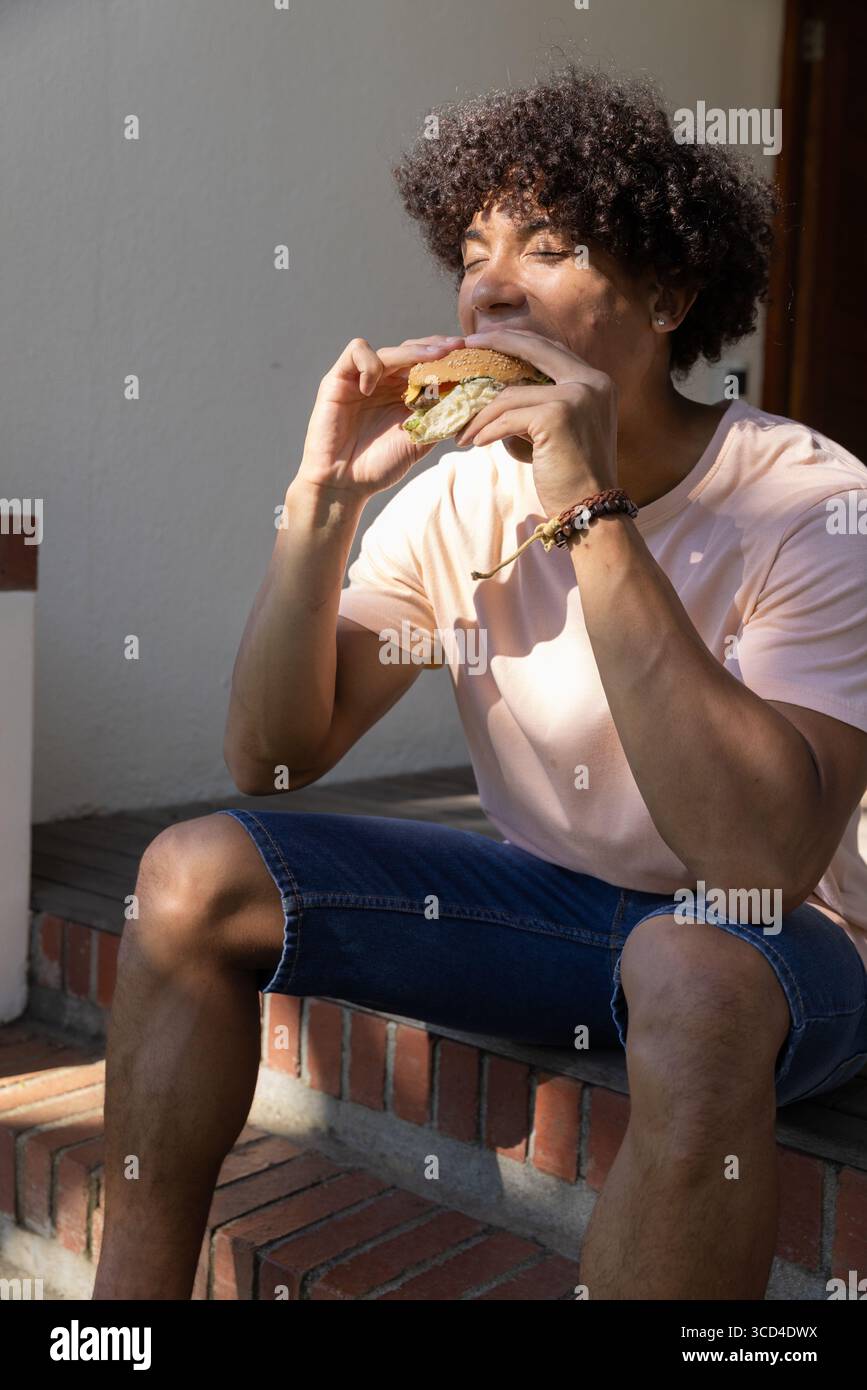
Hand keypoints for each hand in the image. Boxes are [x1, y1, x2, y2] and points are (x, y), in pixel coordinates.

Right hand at [297, 333, 464, 497]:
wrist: (344, 483)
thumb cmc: (379, 465)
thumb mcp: (419, 441)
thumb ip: (440, 419)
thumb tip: (471, 402)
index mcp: (405, 394)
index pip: (428, 365)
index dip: (448, 359)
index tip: (470, 357)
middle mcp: (385, 382)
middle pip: (412, 350)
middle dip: (436, 347)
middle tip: (457, 347)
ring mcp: (362, 378)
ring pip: (390, 350)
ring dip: (412, 351)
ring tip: (431, 359)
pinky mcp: (338, 378)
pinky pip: (356, 352)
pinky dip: (368, 364)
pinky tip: (372, 387)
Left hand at [452, 328, 617, 515]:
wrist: (591, 510)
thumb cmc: (573, 477)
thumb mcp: (564, 430)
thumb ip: (544, 404)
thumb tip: (503, 390)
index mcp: (596, 382)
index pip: (550, 348)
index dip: (517, 341)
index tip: (487, 340)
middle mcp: (591, 382)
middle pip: (533, 350)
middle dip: (495, 346)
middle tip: (465, 351)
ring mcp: (576, 397)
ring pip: (511, 395)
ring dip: (482, 415)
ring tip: (464, 432)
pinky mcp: (556, 416)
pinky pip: (507, 419)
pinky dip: (487, 431)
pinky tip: (475, 443)